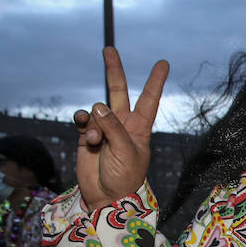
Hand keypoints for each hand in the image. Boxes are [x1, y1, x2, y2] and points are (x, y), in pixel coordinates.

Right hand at [74, 47, 169, 209]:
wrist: (106, 197)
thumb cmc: (124, 177)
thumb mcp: (125, 151)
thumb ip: (113, 127)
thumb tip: (98, 106)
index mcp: (140, 127)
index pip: (149, 99)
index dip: (155, 81)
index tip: (163, 62)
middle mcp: (122, 124)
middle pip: (117, 91)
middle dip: (113, 70)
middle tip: (109, 49)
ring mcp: (103, 129)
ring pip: (95, 110)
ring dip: (93, 122)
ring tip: (94, 140)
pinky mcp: (85, 136)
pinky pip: (82, 119)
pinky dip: (82, 122)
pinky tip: (85, 133)